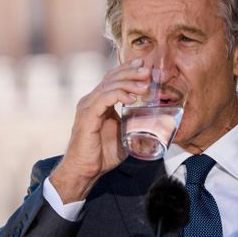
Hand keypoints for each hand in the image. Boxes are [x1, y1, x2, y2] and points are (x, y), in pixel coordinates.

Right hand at [51, 58, 150, 202]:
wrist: (85, 170)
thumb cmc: (101, 155)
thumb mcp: (122, 135)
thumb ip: (132, 124)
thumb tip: (152, 121)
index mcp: (98, 102)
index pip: (112, 78)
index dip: (128, 69)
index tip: (145, 66)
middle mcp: (91, 100)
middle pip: (111, 77)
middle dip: (131, 72)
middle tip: (148, 70)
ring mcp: (87, 107)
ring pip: (108, 85)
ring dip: (128, 83)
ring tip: (145, 85)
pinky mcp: (87, 116)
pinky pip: (104, 99)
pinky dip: (119, 95)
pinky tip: (132, 99)